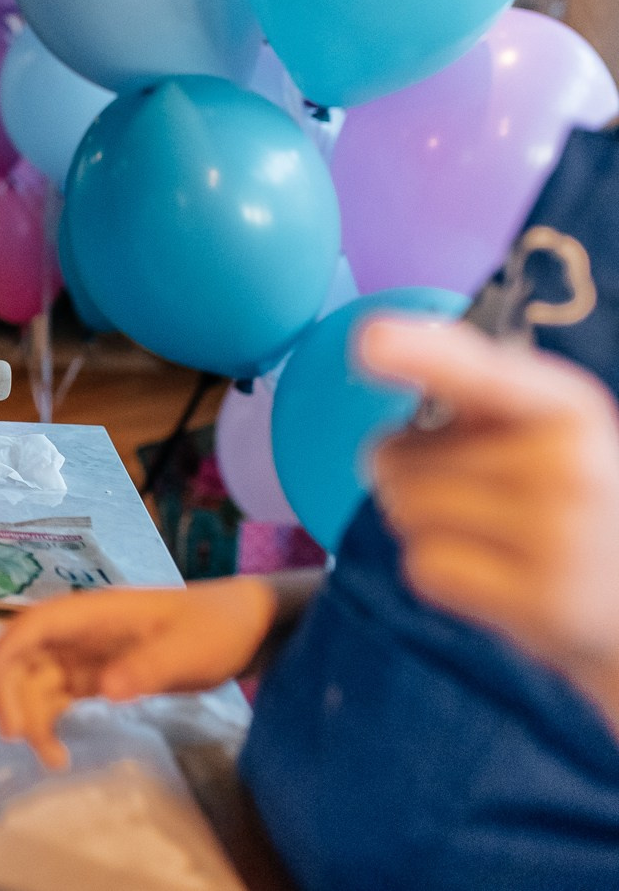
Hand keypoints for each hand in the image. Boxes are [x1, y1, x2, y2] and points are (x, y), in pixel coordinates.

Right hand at [0, 577, 282, 768]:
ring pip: (35, 683)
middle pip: (24, 657)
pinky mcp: (96, 677)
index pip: (35, 625)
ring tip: (51, 760)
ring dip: (29, 716)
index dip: (6, 650)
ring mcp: (84, 655)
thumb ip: (146, 668)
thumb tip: (104, 690)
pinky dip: (48, 723)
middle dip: (10, 693)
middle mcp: (79, 632)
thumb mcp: (187, 649)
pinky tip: (58, 752)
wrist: (243, 629)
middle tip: (17, 736)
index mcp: (93, 613)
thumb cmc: (214, 628)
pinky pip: (56, 699)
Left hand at [363, 318, 618, 722]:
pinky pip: (425, 567)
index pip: (481, 374)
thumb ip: (477, 387)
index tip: (371, 339)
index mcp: (569, 408)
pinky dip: (438, 571)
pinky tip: (492, 572)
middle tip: (476, 492)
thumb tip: (379, 343)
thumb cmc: (569, 494)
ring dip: (422, 522)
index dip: (423, 353)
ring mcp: (558, 537)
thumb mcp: (548, 427)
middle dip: (411, 471)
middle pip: (399, 456)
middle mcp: (568, 467)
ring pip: (406, 510)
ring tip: (486, 531)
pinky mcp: (540, 601)